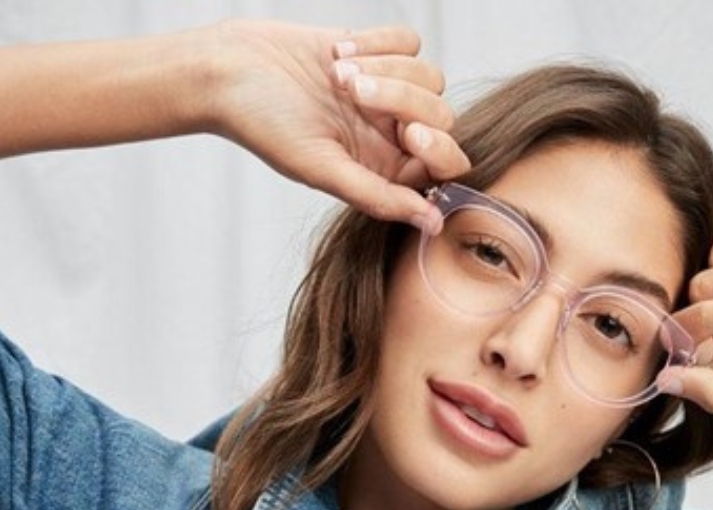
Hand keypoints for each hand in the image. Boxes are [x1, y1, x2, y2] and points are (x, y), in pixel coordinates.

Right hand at [204, 21, 469, 230]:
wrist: (228, 70)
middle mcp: (389, 136)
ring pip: (429, 77)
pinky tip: (337, 54)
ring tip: (337, 75)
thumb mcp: (323, 169)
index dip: (438, 147)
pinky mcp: (375, 52)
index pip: (444, 165)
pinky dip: (377, 42)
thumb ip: (380, 198)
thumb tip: (433, 224)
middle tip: (352, 93)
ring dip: (385, 67)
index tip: (408, 132)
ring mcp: (385, 93)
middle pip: (441, 116)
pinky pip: (409, 42)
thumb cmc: (265, 125)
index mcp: (383, 171)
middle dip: (403, 98)